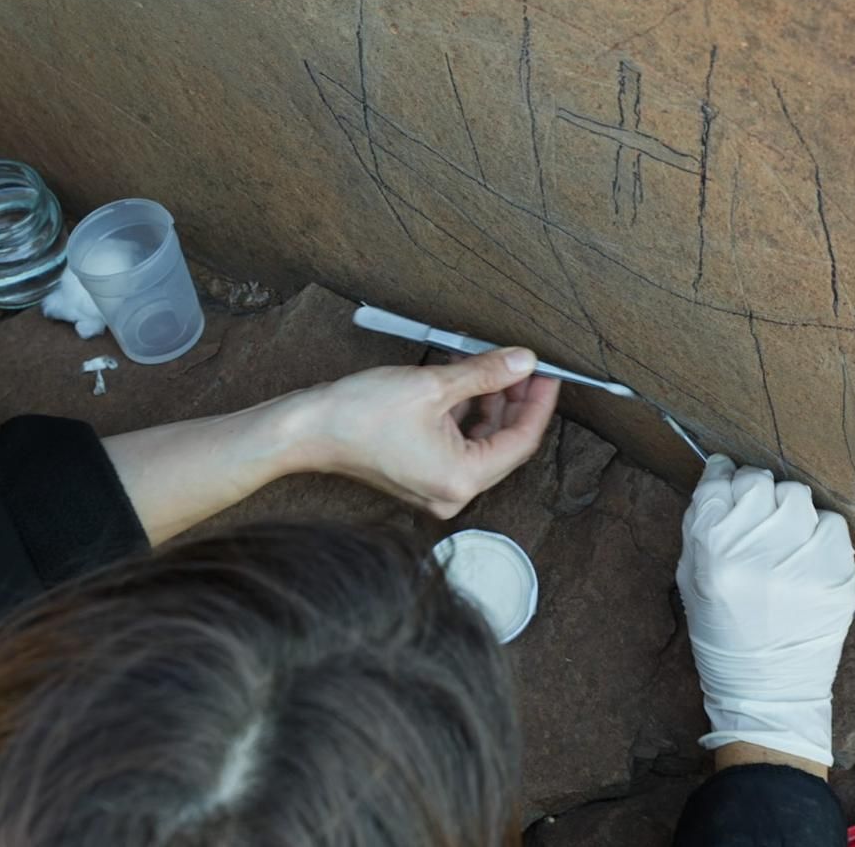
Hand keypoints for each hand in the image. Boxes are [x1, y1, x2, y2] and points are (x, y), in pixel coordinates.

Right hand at [306, 348, 560, 517]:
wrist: (306, 430)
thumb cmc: (359, 415)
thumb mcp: (432, 385)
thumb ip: (485, 373)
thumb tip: (524, 362)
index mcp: (461, 479)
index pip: (521, 441)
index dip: (538, 403)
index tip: (548, 374)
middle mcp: (452, 492)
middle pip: (503, 443)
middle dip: (514, 401)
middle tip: (523, 366)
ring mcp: (435, 486)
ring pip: (480, 442)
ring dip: (489, 405)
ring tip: (491, 367)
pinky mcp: (420, 474)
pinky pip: (457, 445)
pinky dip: (464, 415)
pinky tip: (463, 382)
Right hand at [676, 456, 854, 770]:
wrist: (766, 689)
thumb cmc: (721, 630)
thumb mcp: (690, 578)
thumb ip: (701, 523)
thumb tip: (720, 473)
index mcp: (713, 549)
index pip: (722, 481)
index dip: (725, 476)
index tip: (729, 478)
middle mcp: (756, 550)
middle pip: (761, 482)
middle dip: (757, 494)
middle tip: (758, 518)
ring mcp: (800, 562)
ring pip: (798, 497)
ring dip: (790, 511)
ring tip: (785, 539)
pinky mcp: (837, 576)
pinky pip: (833, 526)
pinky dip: (820, 534)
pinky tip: (807, 557)